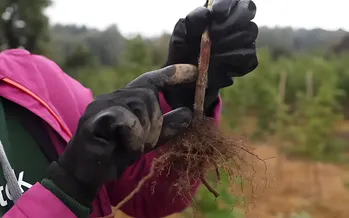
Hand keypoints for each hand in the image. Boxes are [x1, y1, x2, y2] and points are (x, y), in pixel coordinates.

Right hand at [45, 64, 197, 207]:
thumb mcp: (148, 139)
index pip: (151, 80)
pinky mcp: (95, 119)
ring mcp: (103, 105)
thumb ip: (167, 126)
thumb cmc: (115, 153)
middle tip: (143, 143)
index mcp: (126, 99)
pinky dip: (133, 139)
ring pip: (140, 107)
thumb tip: (189, 113)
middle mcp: (114, 96)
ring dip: (143, 133)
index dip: (173, 74)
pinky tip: (122, 148)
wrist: (87, 173)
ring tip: (130, 147)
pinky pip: (128, 121)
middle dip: (154, 122)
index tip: (195, 71)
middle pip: (149, 96)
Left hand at [163, 0, 257, 114]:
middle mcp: (238, 24)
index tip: (216, 14)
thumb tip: (207, 13)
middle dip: (227, 25)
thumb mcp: (182, 32)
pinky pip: (248, 56)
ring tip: (210, 54)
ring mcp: (246, 42)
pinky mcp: (247, 60)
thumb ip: (192, 20)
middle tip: (212, 36)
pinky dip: (230, 61)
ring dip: (226, 45)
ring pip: (248, 35)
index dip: (229, 4)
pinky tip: (217, 64)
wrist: (186, 74)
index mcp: (223, 12)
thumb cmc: (185, 47)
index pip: (237, 0)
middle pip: (246, 14)